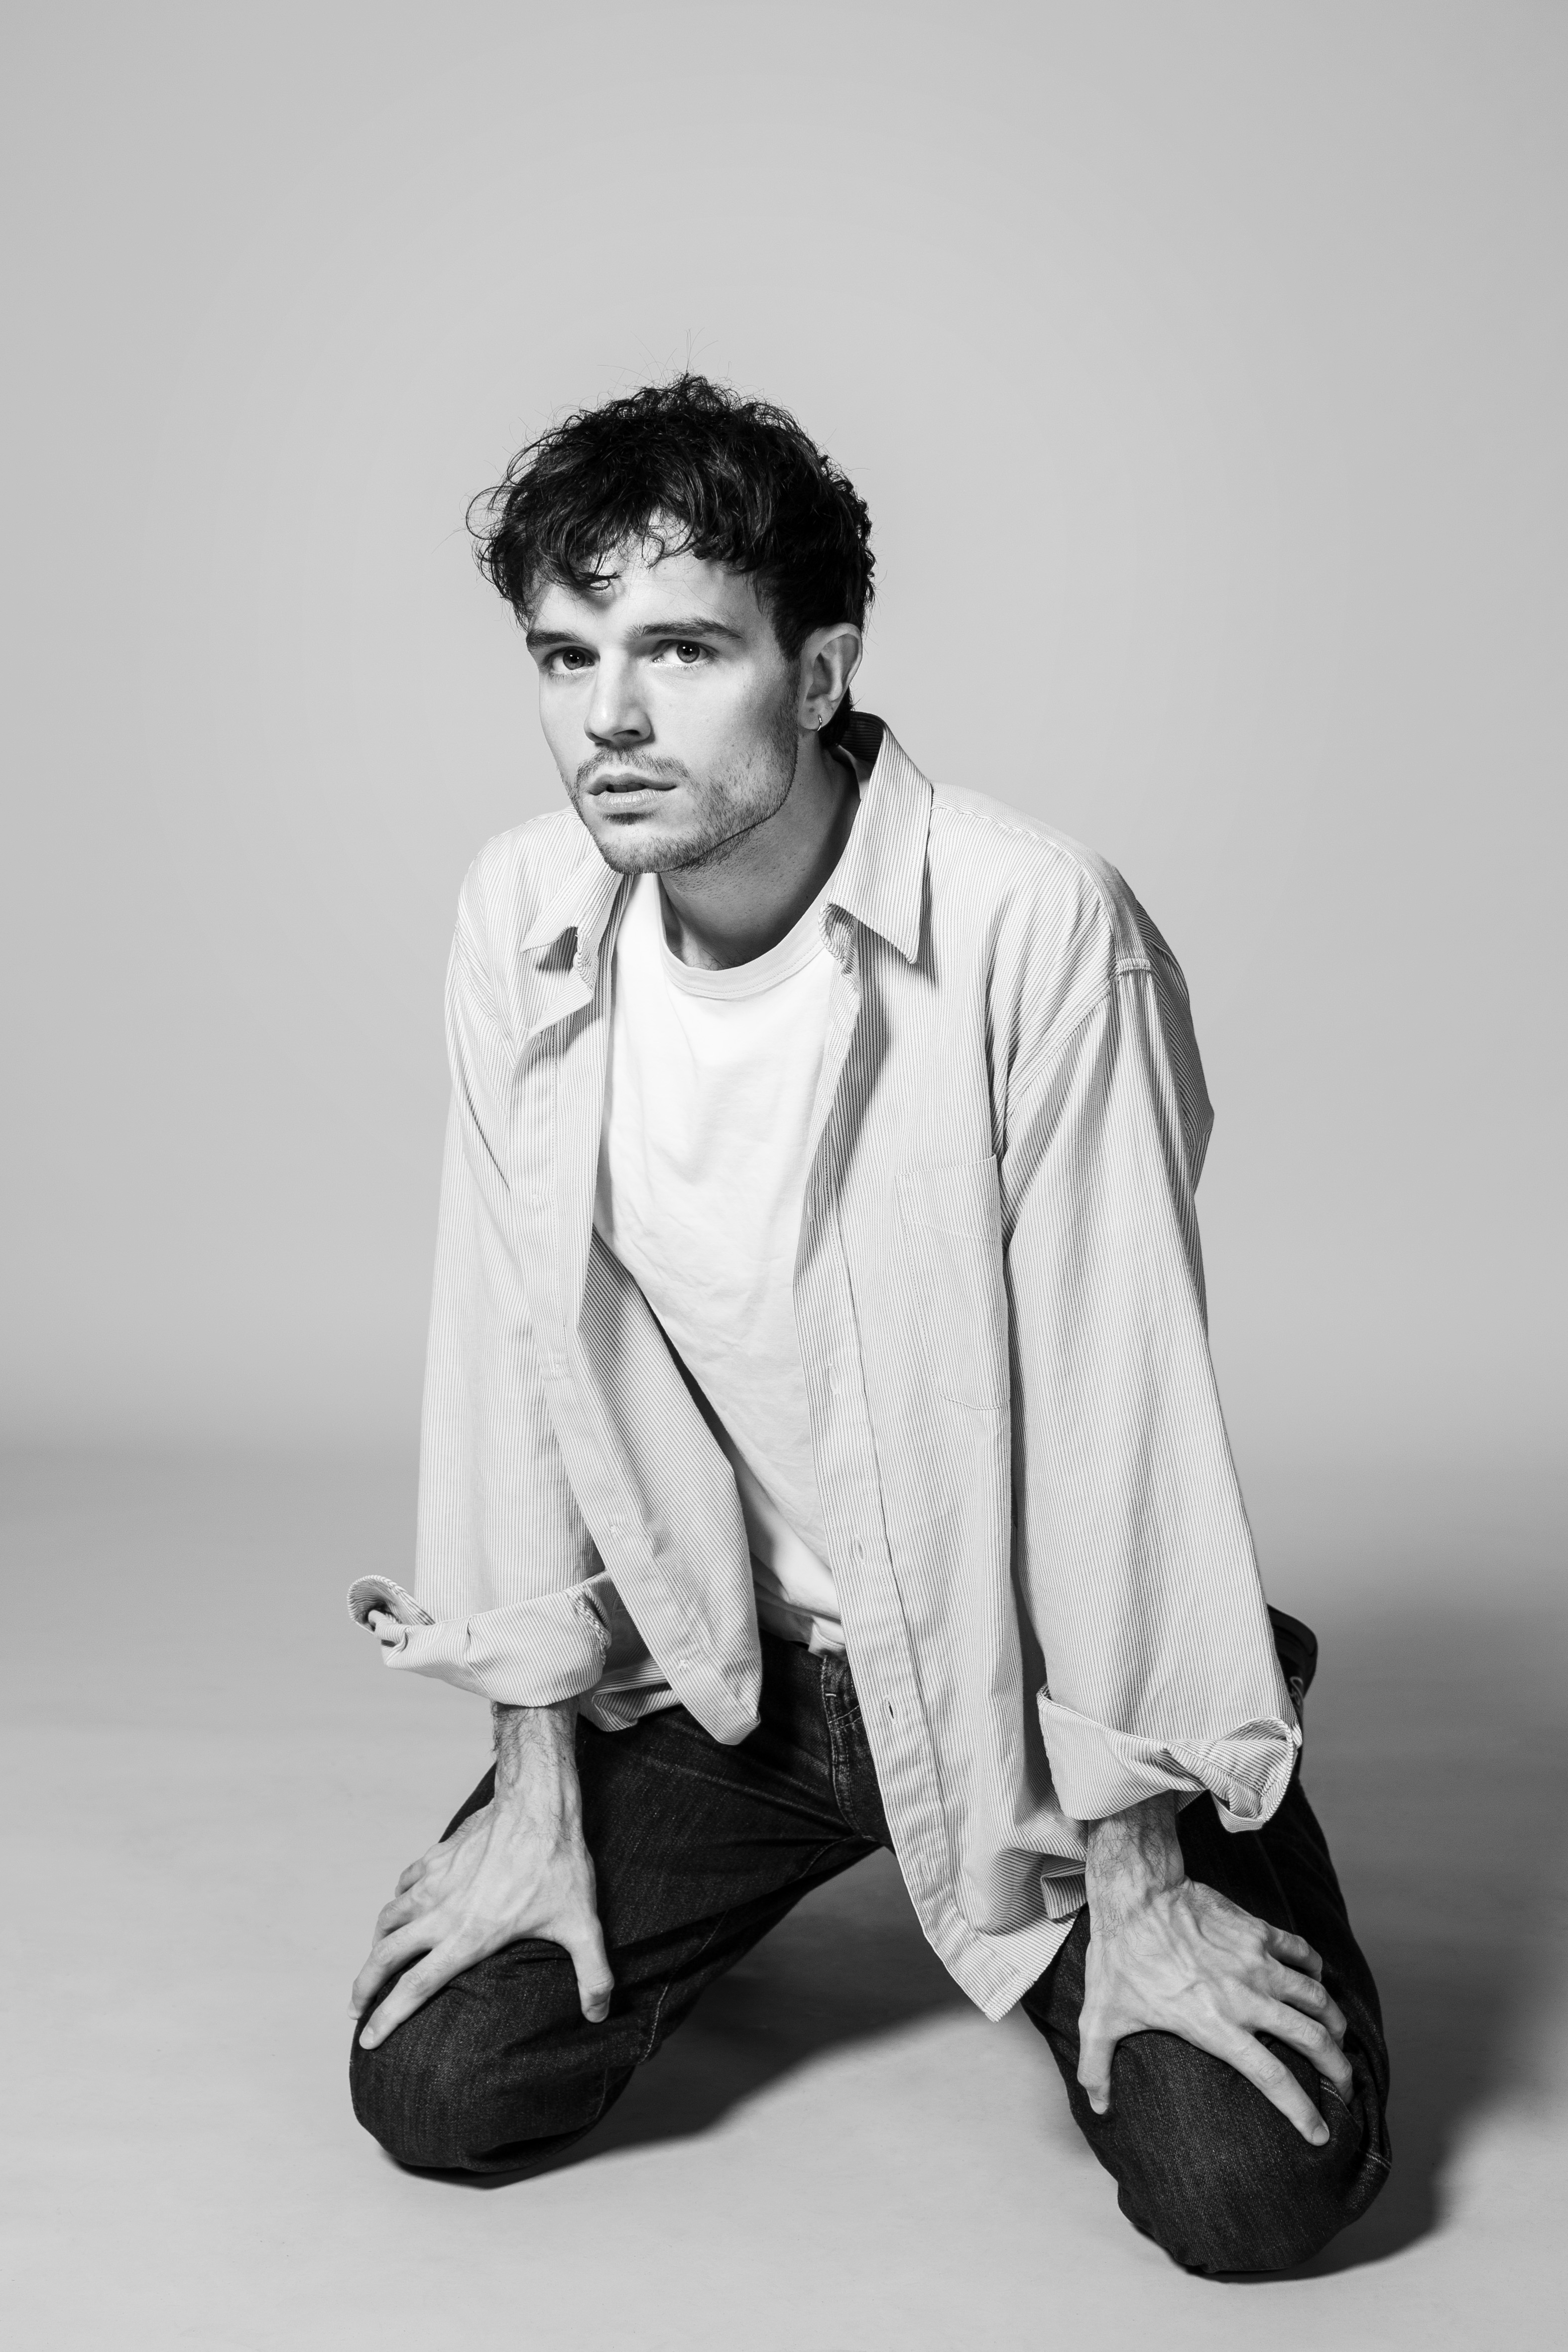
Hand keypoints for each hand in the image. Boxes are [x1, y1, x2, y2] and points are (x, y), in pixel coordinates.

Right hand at [350, 1701, 612, 2048]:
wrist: (537, 1803)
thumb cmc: (558, 1862)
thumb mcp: (583, 1924)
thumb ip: (593, 1974)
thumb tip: (600, 2015)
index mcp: (470, 1937)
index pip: (416, 1987)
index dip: (388, 2017)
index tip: (367, 2040)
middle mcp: (444, 1913)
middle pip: (386, 1956)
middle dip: (364, 1987)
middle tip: (354, 2010)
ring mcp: (437, 1882)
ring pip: (389, 1917)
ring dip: (376, 1944)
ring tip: (373, 1964)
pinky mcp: (439, 1856)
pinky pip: (405, 1882)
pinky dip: (396, 1900)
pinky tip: (400, 1907)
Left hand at [1079, 1796, 1350, 2144]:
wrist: (1137, 1895)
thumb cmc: (1120, 1957)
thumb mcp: (1102, 2017)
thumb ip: (1097, 2067)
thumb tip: (1096, 2108)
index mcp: (1217, 2027)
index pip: (1273, 2079)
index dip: (1302, 2110)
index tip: (1320, 2133)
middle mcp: (1247, 1999)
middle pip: (1312, 2040)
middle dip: (1337, 2069)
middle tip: (1344, 2086)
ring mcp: (1258, 1963)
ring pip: (1317, 1997)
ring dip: (1335, 2022)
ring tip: (1339, 2038)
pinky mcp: (1258, 1931)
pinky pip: (1303, 1952)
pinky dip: (1317, 1970)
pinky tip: (1317, 1981)